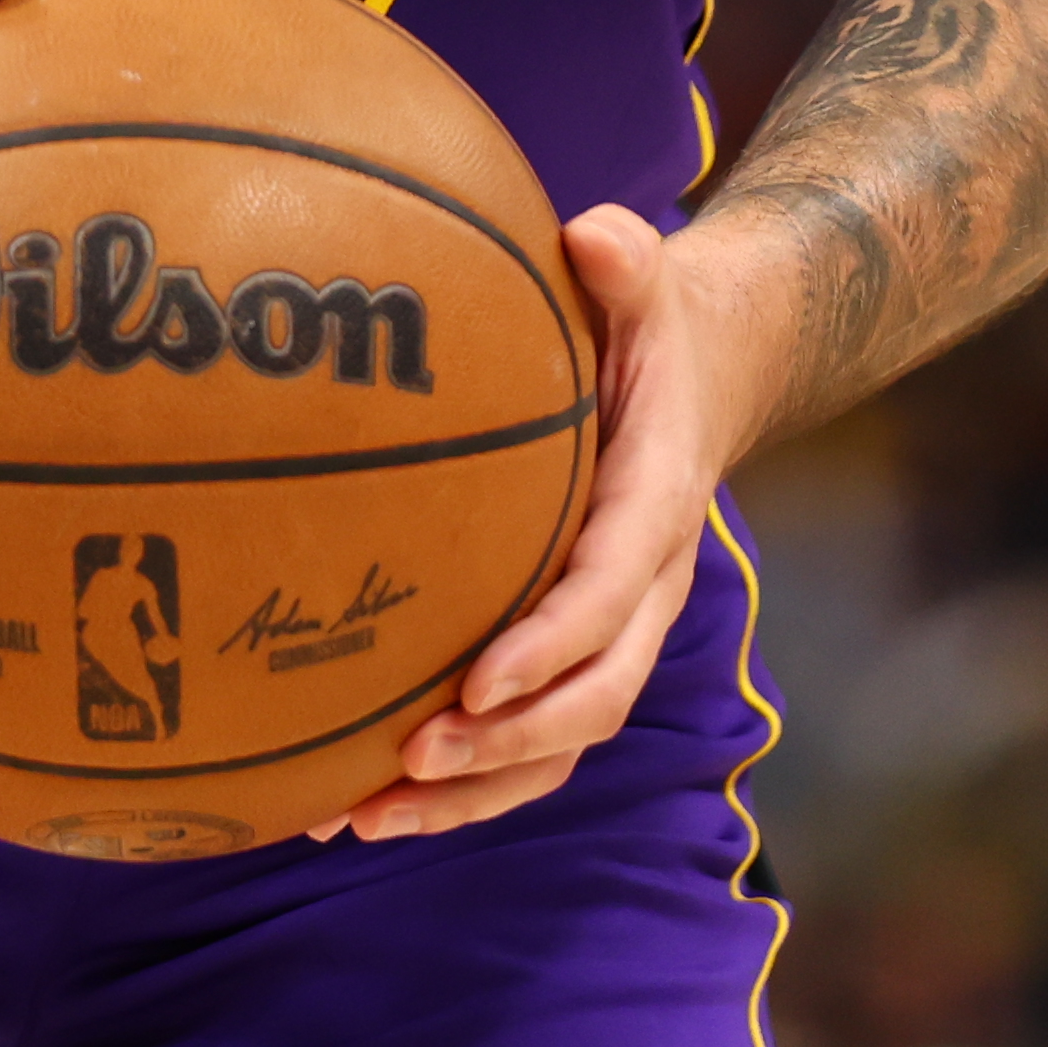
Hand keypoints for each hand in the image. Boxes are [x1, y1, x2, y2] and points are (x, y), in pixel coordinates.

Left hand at [328, 206, 756, 842]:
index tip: (477, 679)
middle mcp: (644, 587)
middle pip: (593, 695)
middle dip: (507, 741)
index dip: (551, 643)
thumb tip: (592, 231)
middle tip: (409, 758)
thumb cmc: (645, 325)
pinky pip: (523, 741)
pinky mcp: (570, 651)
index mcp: (656, 506)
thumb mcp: (646, 282)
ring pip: (559, 744)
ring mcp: (612, 631)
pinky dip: (453, 785)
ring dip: (470, 794)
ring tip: (363, 815)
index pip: (612, 590)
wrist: (697, 375)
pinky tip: (350, 799)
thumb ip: (626, 261)